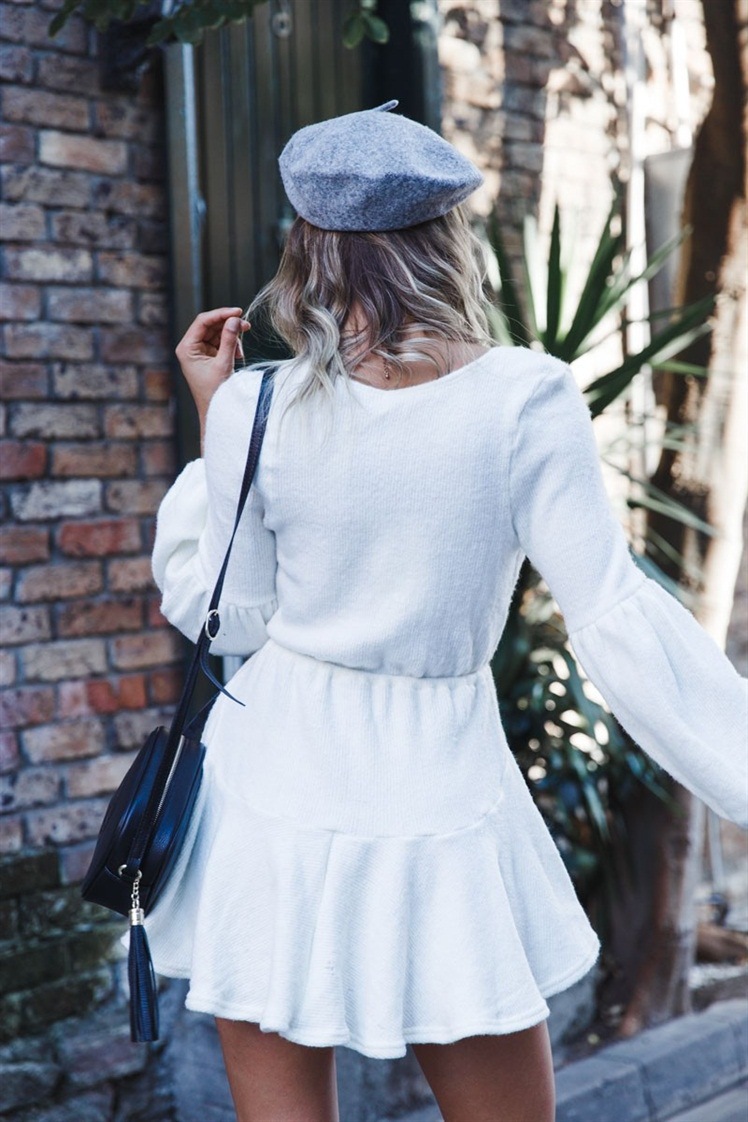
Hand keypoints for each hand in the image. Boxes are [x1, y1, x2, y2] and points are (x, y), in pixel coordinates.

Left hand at [174, 307, 250, 448]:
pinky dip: (231, 346)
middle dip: (229, 325)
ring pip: (217, 333)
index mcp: (187, 348)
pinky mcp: (208, 357)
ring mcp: (199, 352)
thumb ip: (230, 340)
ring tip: (241, 351)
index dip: (221, 314)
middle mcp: (190, 347)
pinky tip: (238, 356)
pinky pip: (221, 343)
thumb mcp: (223, 364)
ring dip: (232, 338)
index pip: (203, 322)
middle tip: (246, 326)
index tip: (238, 312)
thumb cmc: (215, 392)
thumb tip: (235, 320)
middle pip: (211, 325)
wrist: (216, 411)